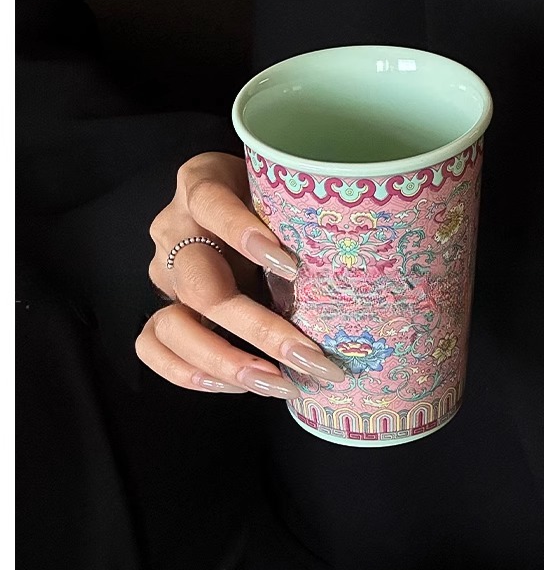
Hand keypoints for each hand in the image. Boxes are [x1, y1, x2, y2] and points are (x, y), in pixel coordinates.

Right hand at [137, 152, 345, 396]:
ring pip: (170, 325)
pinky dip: (192, 374)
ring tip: (281, 384)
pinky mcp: (160, 306)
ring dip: (228, 363)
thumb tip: (365, 268)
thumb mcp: (284, 195)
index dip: (243, 233)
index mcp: (203, 184)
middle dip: (260, 330)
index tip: (291, 267)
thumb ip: (299, 218)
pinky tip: (242, 385)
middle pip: (200, 286)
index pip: (211, 202)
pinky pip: (153, 346)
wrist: (239, 203)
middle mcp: (174, 228)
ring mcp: (163, 271)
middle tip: (310, 358)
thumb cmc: (274, 200)